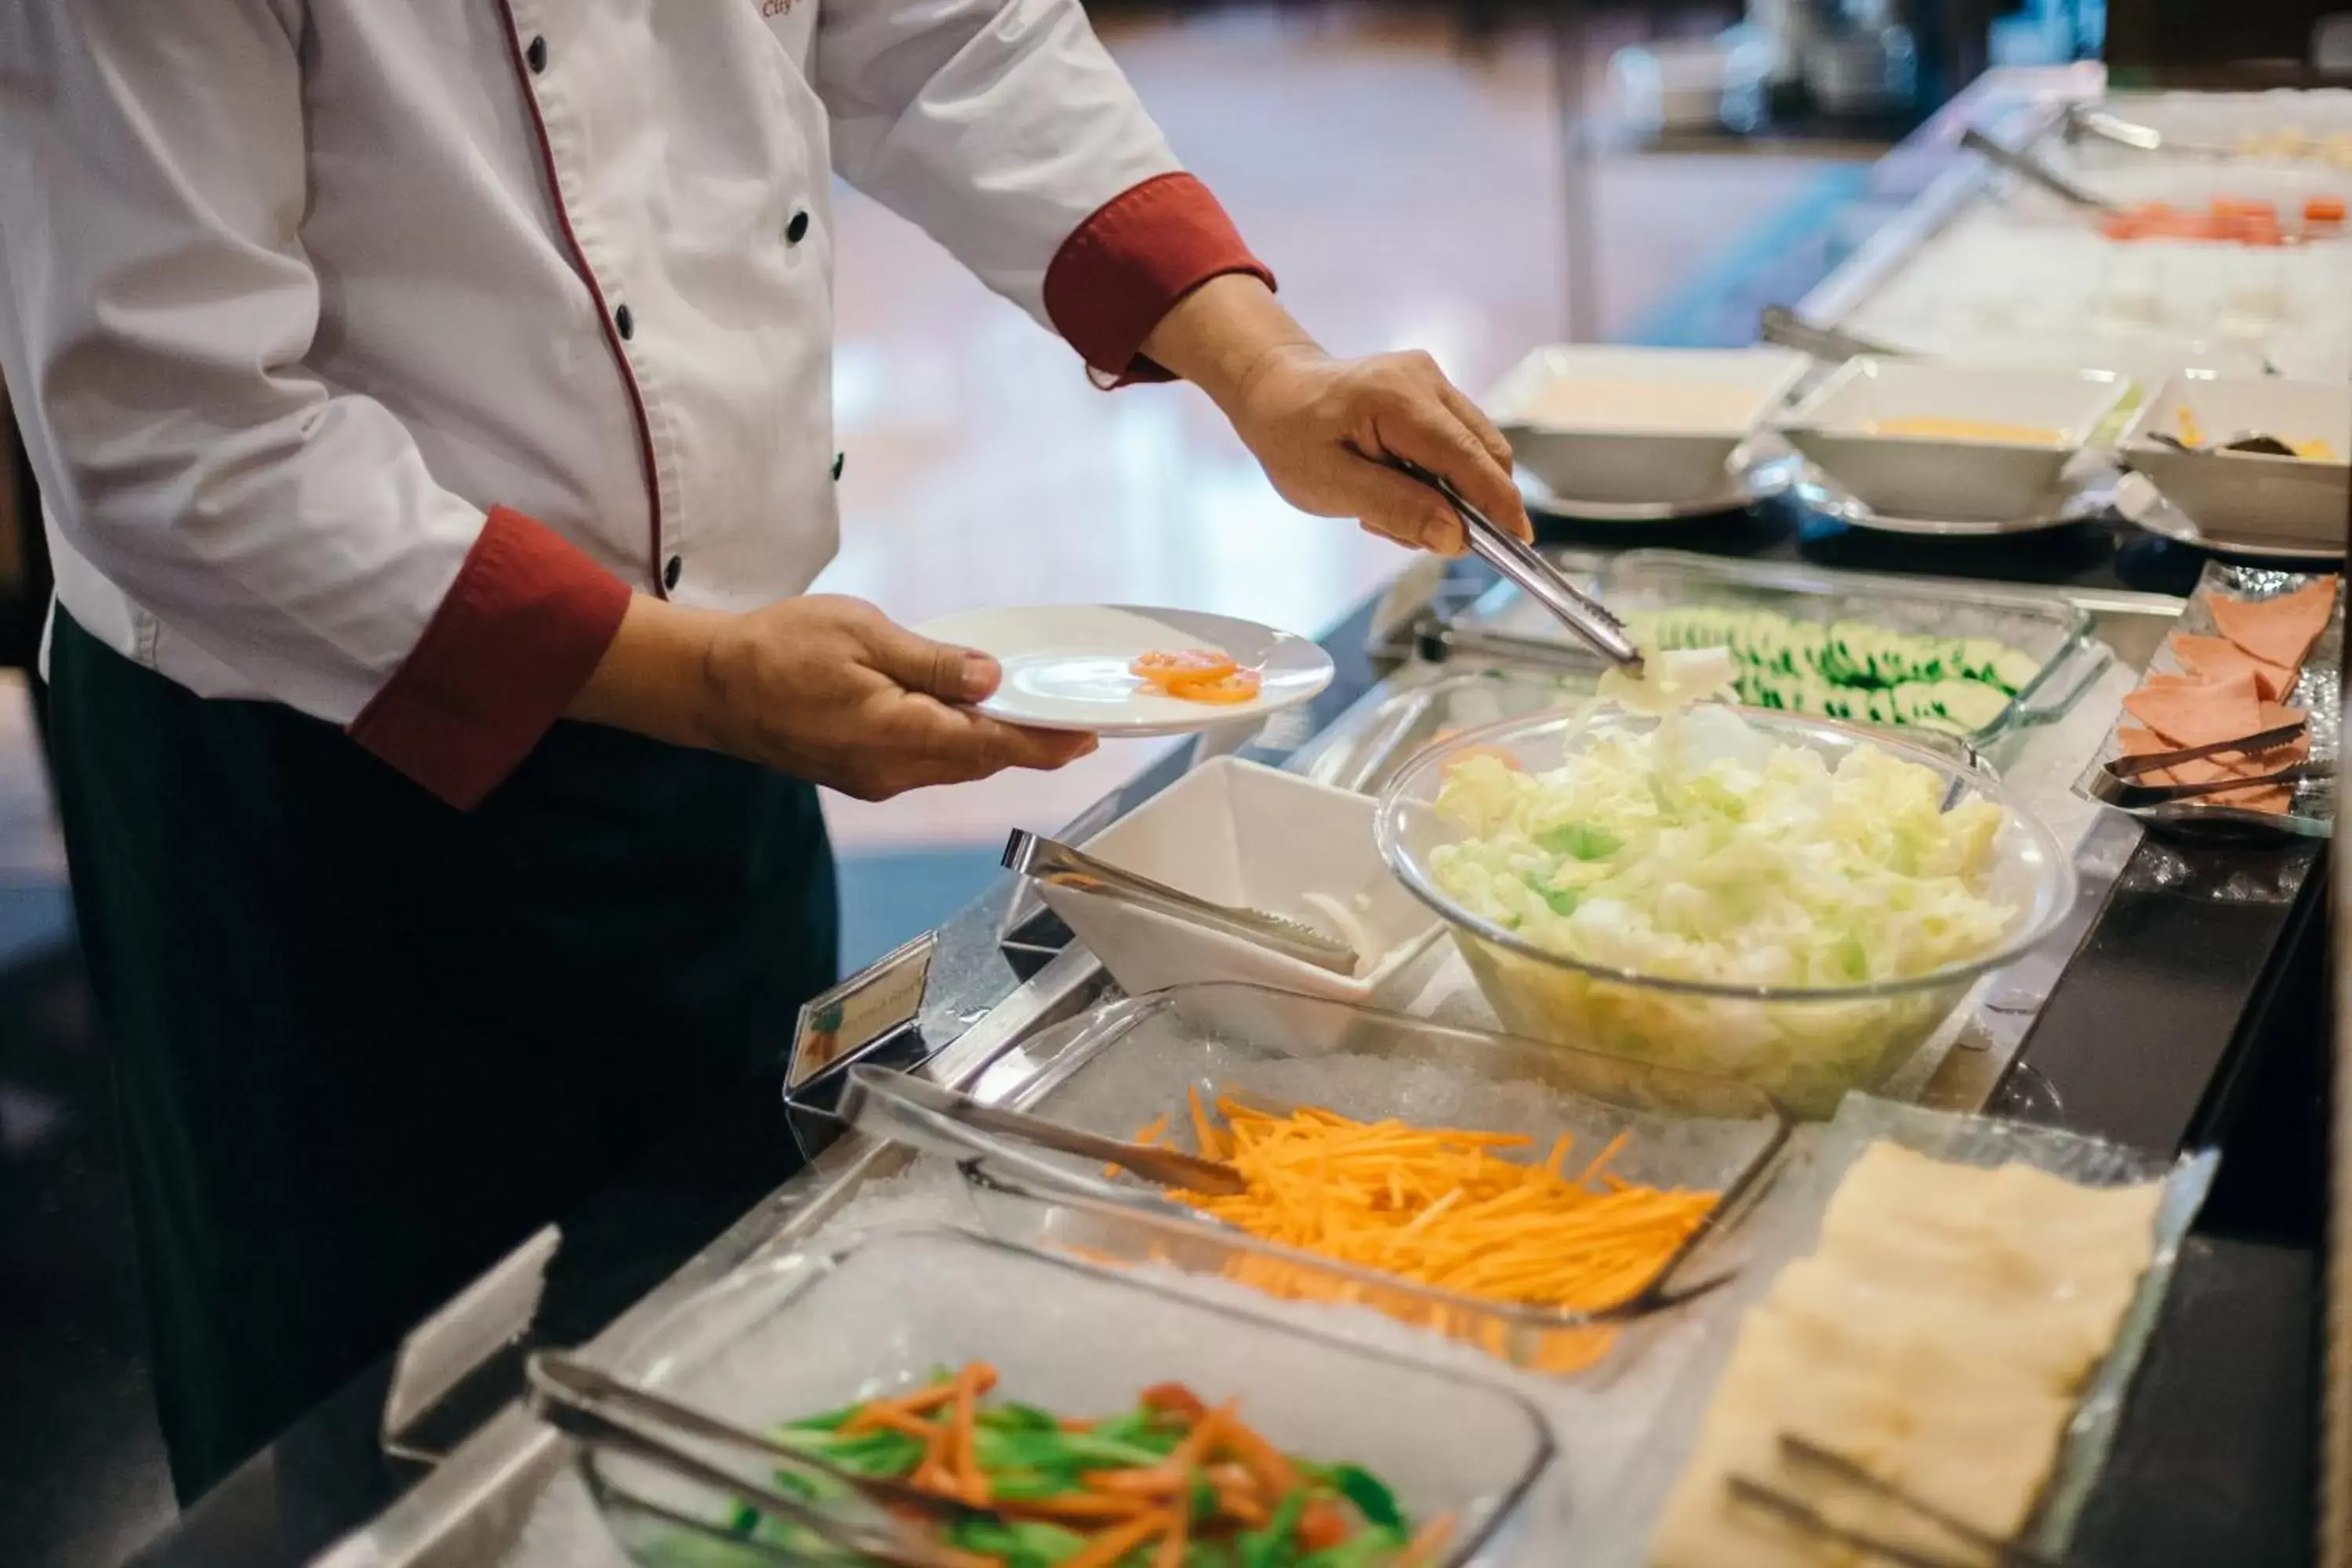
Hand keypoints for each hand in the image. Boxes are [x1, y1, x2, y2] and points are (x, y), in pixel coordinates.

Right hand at [572, 594, 1096, 798]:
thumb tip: (991, 679)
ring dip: (995, 750)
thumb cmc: (778, 648)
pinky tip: (972, 727)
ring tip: (1036, 726)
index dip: (1042, 742)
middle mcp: (891, 769)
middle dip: (1029, 748)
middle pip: (979, 763)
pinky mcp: (861, 776)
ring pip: (953, 768)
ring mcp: (875, 779)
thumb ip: (931, 663)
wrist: (711, 687)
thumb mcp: (861, 632)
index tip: (1085, 737)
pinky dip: (958, 748)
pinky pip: (926, 766)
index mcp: (895, 731)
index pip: (989, 744)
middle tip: (1076, 731)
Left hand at [1220, 343, 1534, 554]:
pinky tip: (1396, 487)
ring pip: (1475, 452)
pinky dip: (1438, 478)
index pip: (1468, 458)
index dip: (1497, 502)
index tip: (1520, 540)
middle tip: (1418, 536)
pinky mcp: (1434, 392)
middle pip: (1484, 453)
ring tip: (1387, 508)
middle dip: (1467, 505)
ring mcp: (1433, 381)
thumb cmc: (1291, 435)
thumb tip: (1454, 537)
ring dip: (1448, 494)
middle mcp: (1426, 380)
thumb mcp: (1330, 486)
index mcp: (1399, 398)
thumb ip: (1396, 510)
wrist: (1275, 391)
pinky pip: (1458, 444)